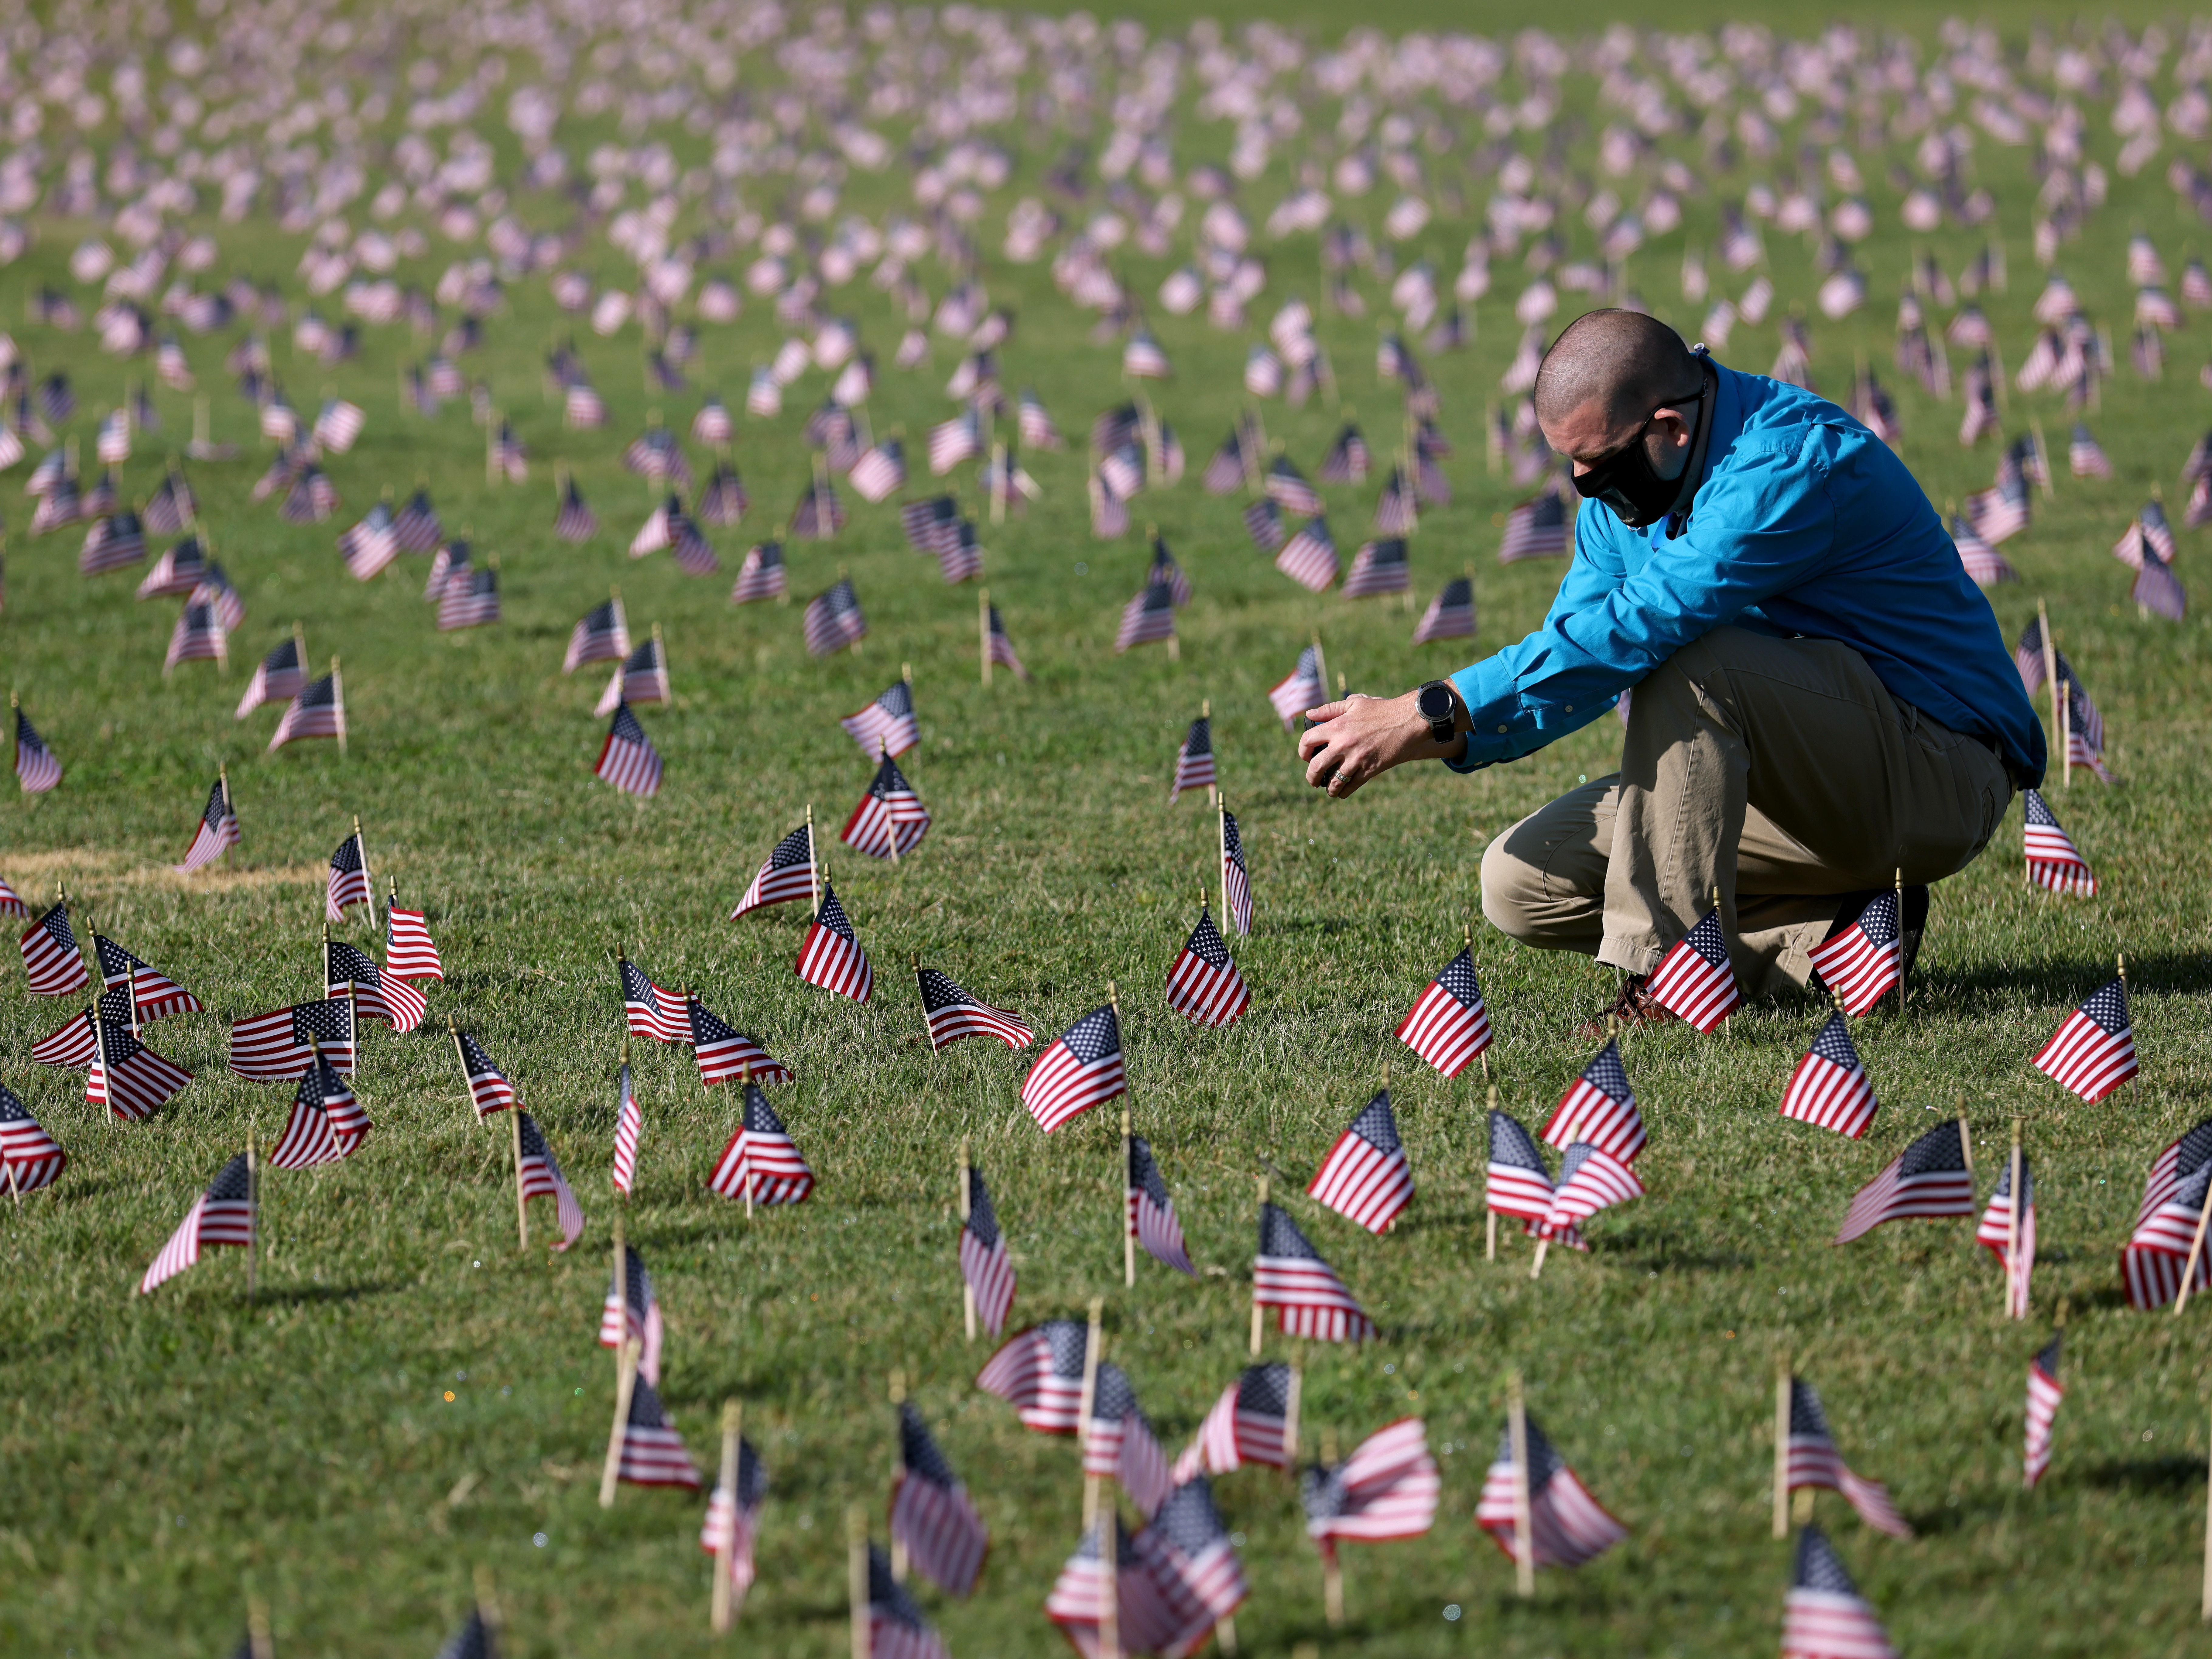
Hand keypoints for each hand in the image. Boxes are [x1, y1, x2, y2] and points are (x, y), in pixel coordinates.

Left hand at [1297, 689, 1466, 797]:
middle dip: (1311, 777)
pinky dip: (1343, 792)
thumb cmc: (1381, 710)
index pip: (1307, 741)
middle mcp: (1343, 744)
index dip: (1302, 751)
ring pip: (1333, 781)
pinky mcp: (1370, 769)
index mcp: (1337, 726)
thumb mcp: (1354, 703)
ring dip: (1328, 788)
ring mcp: (1357, 758)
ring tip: (1328, 789)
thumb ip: (1330, 709)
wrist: (1408, 720)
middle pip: (1316, 766)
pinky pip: (1351, 786)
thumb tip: (1309, 715)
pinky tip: (1341, 792)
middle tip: (1313, 779)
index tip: (1306, 756)